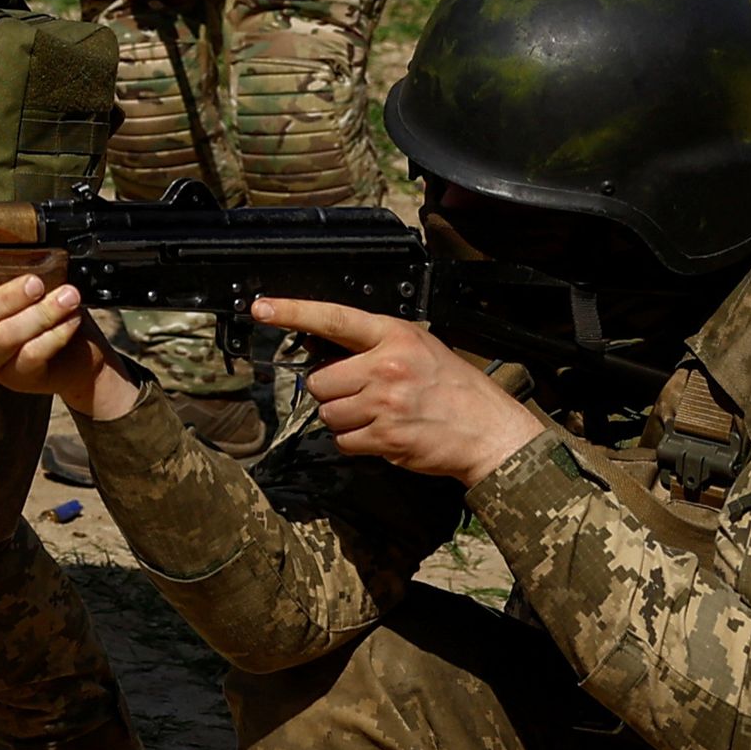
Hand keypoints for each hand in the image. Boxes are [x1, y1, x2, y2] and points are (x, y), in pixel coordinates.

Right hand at [0, 275, 139, 423]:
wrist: (75, 355)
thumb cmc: (38, 309)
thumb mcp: (13, 286)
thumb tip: (8, 238)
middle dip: (1, 299)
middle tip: (34, 283)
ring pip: (3, 338)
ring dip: (39, 313)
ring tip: (68, 296)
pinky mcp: (20, 377)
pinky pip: (32, 355)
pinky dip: (55, 333)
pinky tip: (71, 318)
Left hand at [249, 296, 543, 483]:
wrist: (488, 430)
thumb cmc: (452, 388)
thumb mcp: (418, 347)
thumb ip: (374, 345)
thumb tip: (323, 350)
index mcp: (395, 336)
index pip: (334, 318)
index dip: (293, 311)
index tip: (262, 308)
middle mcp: (387, 366)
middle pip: (320, 380)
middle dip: (332, 391)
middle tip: (362, 394)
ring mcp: (385, 403)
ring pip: (328, 413)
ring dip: (344, 418)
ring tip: (378, 414)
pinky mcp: (385, 436)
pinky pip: (343, 441)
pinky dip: (356, 442)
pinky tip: (382, 434)